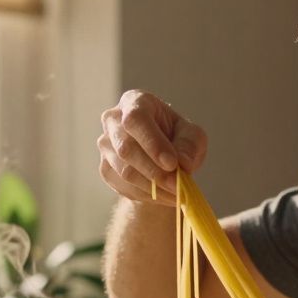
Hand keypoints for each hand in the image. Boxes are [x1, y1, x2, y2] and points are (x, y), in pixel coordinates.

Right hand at [98, 90, 207, 205]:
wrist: (161, 158)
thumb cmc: (177, 139)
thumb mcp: (192, 135)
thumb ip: (190, 145)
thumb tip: (183, 163)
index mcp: (135, 102)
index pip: (136, 120)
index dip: (152, 143)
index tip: (172, 163)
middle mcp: (114, 120)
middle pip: (126, 148)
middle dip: (155, 171)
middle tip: (177, 185)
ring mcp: (106, 145)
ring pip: (125, 171)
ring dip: (153, 187)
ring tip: (176, 194)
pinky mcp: (105, 169)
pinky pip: (124, 186)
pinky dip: (147, 195)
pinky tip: (164, 195)